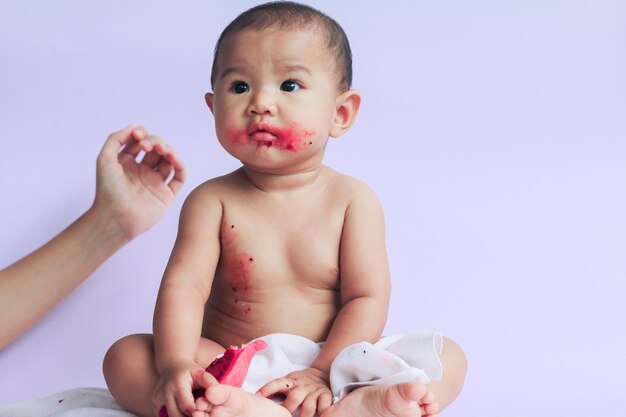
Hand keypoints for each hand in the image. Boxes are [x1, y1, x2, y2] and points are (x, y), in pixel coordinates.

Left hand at [93, 125, 185, 240]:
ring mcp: (156, 183)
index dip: (142, 135)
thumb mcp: (104, 159)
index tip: (138, 136)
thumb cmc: (107, 190)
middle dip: (155, 142)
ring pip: (169, 160)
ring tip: (163, 150)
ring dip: (169, 151)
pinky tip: (174, 158)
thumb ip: (115, 139)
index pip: (141, 142)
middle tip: (148, 146)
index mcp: (128, 164)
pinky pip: (179, 177)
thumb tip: (133, 127)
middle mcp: (143, 172)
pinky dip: (180, 165)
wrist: (115, 217)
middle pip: (157, 149)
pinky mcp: (167, 194)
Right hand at [152, 360, 213, 416]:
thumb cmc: (189, 370)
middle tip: (198, 416)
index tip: (203, 414)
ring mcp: (157, 398)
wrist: (171, 365)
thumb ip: (208, 381)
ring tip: (191, 415)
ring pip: (169, 416)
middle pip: (176, 415)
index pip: (186, 406)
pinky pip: (164, 414)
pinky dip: (174, 415)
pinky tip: (182, 414)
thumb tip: (217, 390)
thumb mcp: (200, 372)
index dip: (196, 414)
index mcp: (178, 384)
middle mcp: (165, 392)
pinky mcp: (154, 403)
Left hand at [257, 368, 331, 416]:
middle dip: (288, 410)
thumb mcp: (288, 382)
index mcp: (290, 381)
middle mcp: (302, 385)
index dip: (267, 389)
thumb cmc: (300, 382)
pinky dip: (322, 412)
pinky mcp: (326, 394)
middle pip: (294, 398)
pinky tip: (319, 416)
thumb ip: (277, 390)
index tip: (258, 396)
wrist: (321, 373)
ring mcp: (314, 390)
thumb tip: (259, 399)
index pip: (276, 383)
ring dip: (304, 416)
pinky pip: (325, 404)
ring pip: (309, 406)